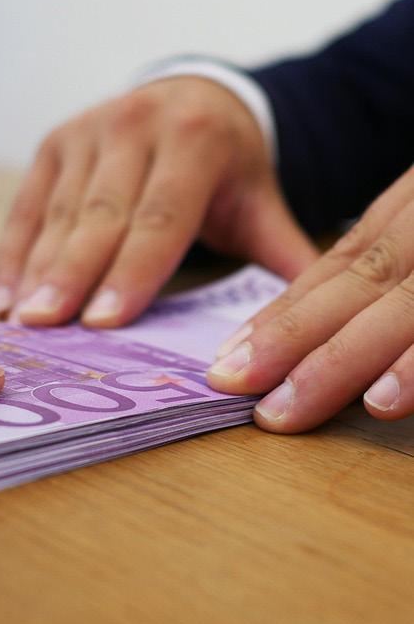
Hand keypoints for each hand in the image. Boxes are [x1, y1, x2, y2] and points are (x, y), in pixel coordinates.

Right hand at [0, 77, 316, 325]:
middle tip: (48, 329)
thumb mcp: (259, 200)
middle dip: (72, 275)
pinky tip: (6, 298)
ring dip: (38, 271)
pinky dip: (14, 253)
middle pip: (102, 214)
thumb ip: (283, 256)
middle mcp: (136, 123)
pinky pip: (29, 205)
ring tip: (23, 323)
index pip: (162, 215)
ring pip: (60, 212)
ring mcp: (88, 129)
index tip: (105, 321)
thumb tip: (318, 327)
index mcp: (195, 138)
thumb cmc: (225, 164)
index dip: (133, 270)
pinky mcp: (54, 141)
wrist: (191, 95)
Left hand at [207, 165, 413, 429]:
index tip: (227, 357)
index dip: (284, 314)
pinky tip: (379, 402)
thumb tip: (309, 329)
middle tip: (228, 386)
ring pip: (400, 304)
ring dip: (336, 361)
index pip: (341, 265)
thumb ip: (386, 271)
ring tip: (281, 412)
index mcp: (413, 211)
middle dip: (290, 339)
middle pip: (358, 281)